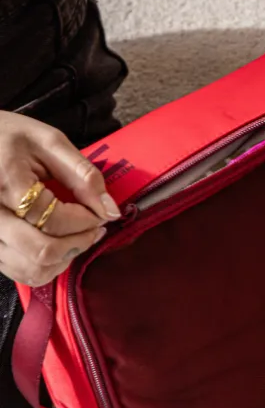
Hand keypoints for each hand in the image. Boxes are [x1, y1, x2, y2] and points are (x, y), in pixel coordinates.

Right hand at [0, 112, 120, 286]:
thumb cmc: (10, 136)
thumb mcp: (50, 142)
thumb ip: (83, 175)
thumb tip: (111, 209)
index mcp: (8, 185)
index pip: (56, 221)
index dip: (88, 221)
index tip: (101, 212)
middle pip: (42, 252)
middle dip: (79, 243)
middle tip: (95, 228)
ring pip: (30, 269)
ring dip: (64, 259)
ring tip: (77, 237)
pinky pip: (17, 271)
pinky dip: (45, 266)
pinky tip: (57, 244)